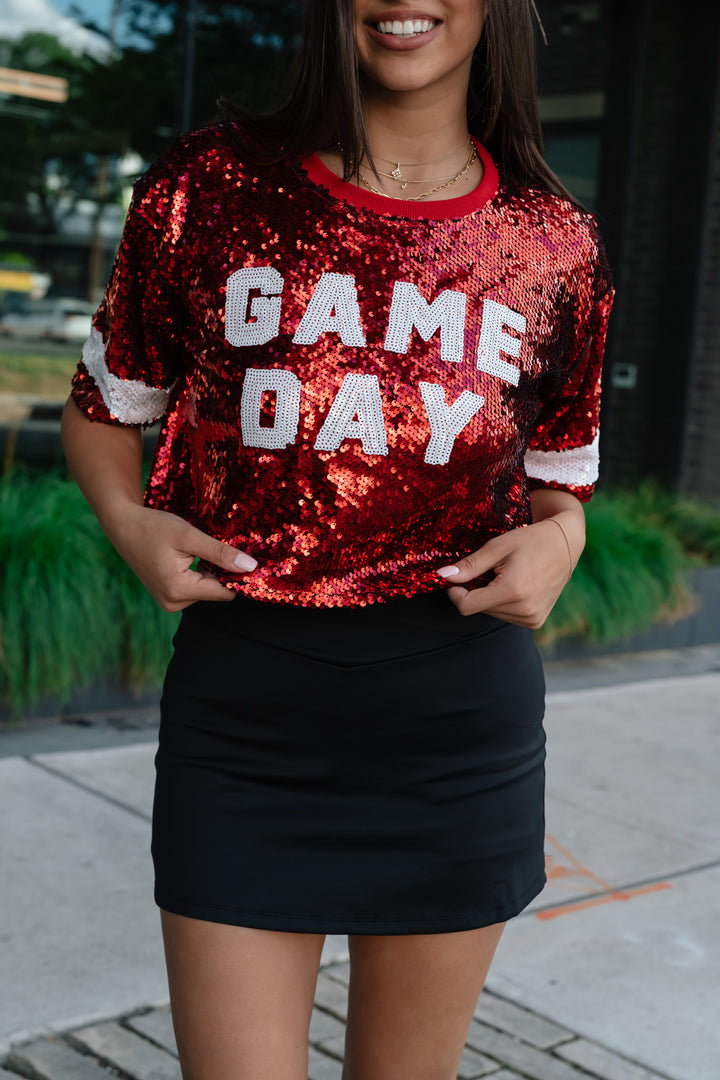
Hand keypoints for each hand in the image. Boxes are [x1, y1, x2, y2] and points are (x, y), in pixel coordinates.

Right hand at [108, 503, 256, 611]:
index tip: (242, 556)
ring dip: (209, 572)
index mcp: (179, 590)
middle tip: (210, 547)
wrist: (124, 526)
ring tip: (195, 551)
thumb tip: (250, 567)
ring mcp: (169, 602)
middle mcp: (173, 603)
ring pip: (207, 590)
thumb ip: (220, 553)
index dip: (237, 575)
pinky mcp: (168, 597)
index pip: (224, 592)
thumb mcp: (189, 536)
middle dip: (220, 571)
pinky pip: (196, 589)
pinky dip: (199, 574)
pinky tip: (189, 558)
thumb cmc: (153, 527)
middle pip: (215, 592)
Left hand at [436, 511, 583, 627]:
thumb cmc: (532, 540)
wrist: (566, 544)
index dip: (455, 592)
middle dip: (477, 590)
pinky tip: (516, 586)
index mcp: (512, 591)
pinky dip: (503, 602)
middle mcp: (524, 610)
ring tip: (507, 576)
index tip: (458, 576)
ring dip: (490, 597)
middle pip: (478, 609)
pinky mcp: (536, 622)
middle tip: (493, 569)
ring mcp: (532, 619)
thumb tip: (443, 576)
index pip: (466, 606)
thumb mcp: (498, 547)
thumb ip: (470, 565)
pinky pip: (506, 616)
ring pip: (491, 613)